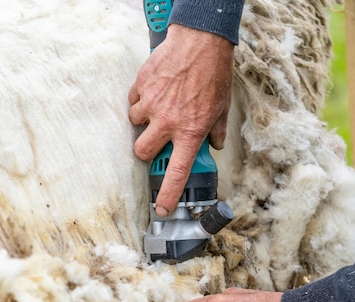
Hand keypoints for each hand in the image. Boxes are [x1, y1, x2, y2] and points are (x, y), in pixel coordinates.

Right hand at [128, 24, 233, 215]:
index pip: (176, 173)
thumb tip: (215, 145)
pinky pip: (133, 102)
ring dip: (143, 122)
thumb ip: (216, 132)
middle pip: (142, 152)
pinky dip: (140, 100)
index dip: (168, 195)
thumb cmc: (213, 74)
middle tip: (155, 140)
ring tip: (158, 108)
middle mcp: (168, 123)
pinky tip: (155, 91)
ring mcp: (152, 105)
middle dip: (145, 150)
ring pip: (135, 125)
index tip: (162, 209)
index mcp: (190, 133)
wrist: (201, 41)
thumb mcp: (221, 108)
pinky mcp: (142, 87)